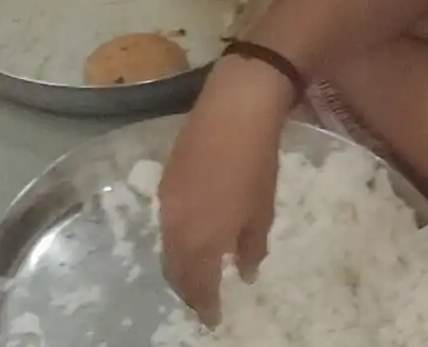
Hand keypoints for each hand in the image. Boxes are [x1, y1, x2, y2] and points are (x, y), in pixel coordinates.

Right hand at [157, 60, 290, 326]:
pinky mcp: (166, 176)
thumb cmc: (255, 163)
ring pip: (167, 244)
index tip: (214, 318)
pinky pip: (167, 220)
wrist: (234, 108)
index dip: (205, 305)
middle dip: (187, 288)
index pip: (197, 286)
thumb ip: (251, 248)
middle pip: (174, 269)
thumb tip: (244, 272)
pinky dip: (178, 235)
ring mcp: (167, 199)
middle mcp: (176, 225)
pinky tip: (193, 230)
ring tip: (198, 268)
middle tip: (202, 298)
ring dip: (180, 262)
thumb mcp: (261, 212)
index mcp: (201, 240)